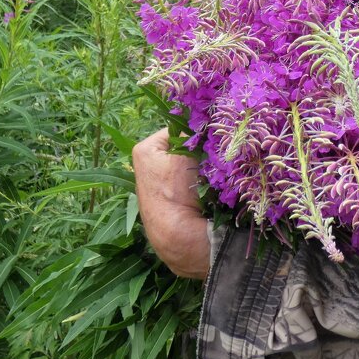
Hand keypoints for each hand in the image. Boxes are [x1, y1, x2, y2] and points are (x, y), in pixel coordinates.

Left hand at [132, 128, 209, 278]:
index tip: (211, 141)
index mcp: (145, 150)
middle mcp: (148, 165)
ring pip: (191, 165)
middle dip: (200, 152)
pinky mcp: (173, 201)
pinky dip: (202, 183)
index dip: (197, 133)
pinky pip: (192, 182)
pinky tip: (209, 190)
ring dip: (203, 168)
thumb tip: (206, 121)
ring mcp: (161, 185)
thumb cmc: (177, 192)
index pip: (178, 129)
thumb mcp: (185, 153)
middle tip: (213, 158)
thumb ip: (194, 132)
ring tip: (212, 175)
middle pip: (185, 148)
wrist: (180, 237)